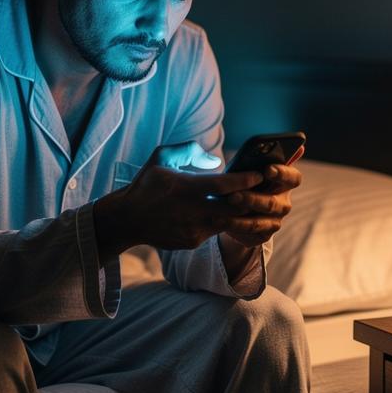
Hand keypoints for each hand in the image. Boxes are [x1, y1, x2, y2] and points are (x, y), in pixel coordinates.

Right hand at [93, 141, 264, 255]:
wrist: (127, 220)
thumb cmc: (146, 185)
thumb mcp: (161, 157)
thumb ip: (189, 150)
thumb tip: (214, 160)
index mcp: (186, 188)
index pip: (225, 185)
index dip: (246, 179)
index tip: (259, 174)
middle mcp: (193, 211)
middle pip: (234, 208)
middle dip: (251, 199)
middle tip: (264, 190)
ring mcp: (194, 229)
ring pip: (228, 222)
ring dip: (241, 214)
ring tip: (253, 204)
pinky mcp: (193, 242)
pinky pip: (215, 231)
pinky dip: (223, 222)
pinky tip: (228, 215)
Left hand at [219, 162, 302, 247]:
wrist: (238, 206)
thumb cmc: (246, 180)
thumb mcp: (251, 168)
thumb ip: (264, 159)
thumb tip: (297, 146)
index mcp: (287, 183)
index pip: (293, 178)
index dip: (282, 173)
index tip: (267, 169)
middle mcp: (284, 203)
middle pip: (273, 203)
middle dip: (252, 199)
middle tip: (233, 196)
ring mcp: (275, 221)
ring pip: (259, 221)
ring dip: (239, 218)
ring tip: (220, 214)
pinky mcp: (264, 235)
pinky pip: (250, 234)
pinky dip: (234, 228)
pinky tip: (220, 222)